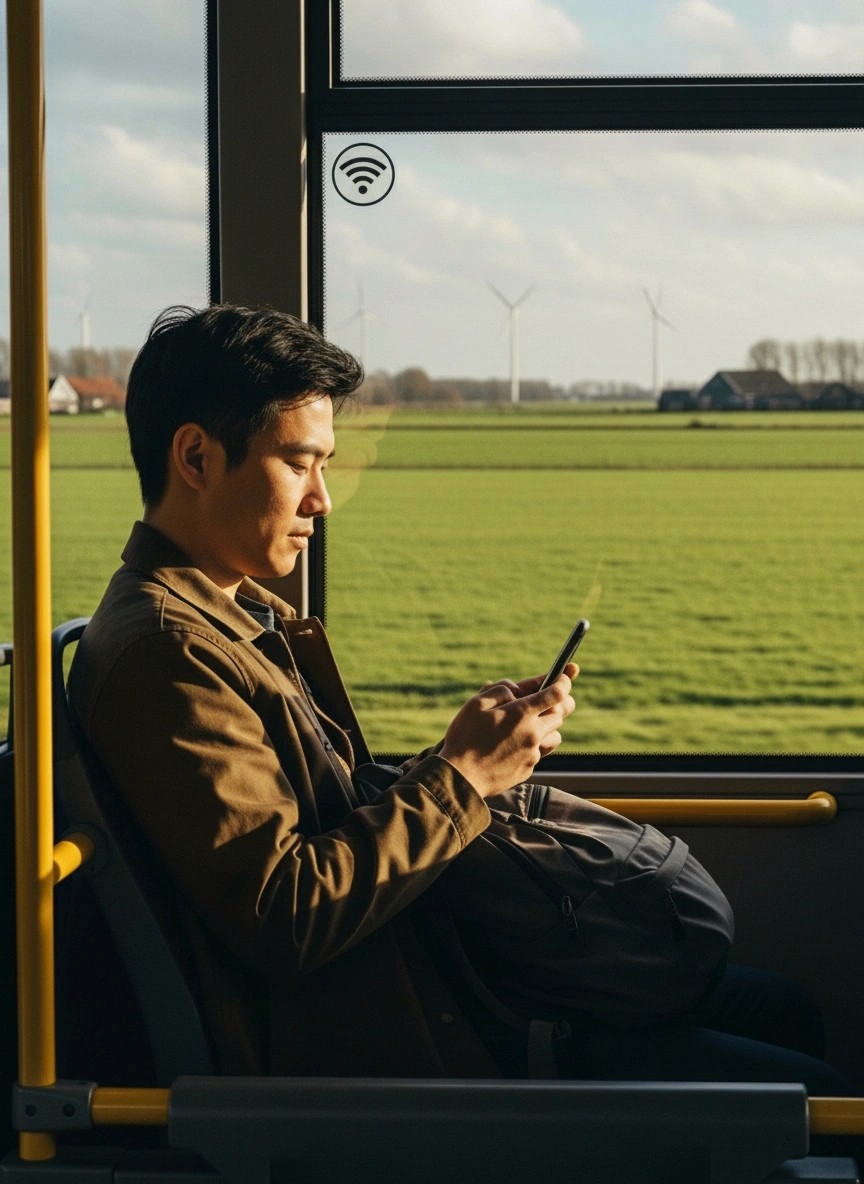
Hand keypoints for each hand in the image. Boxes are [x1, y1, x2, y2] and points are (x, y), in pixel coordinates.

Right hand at [439, 664, 576, 798]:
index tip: (564, 678)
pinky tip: (513, 746)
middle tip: (546, 701)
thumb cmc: (464, 738)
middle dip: (557, 704)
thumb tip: (516, 691)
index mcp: (521, 714)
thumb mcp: (475, 704)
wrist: (460, 778)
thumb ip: (500, 690)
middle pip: (560, 714)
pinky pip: (539, 753)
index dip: (563, 682)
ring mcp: (532, 753)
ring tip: (529, 725)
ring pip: (555, 736)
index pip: (556, 693)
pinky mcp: (528, 768)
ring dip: (548, 727)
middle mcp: (532, 734)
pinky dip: (534, 745)